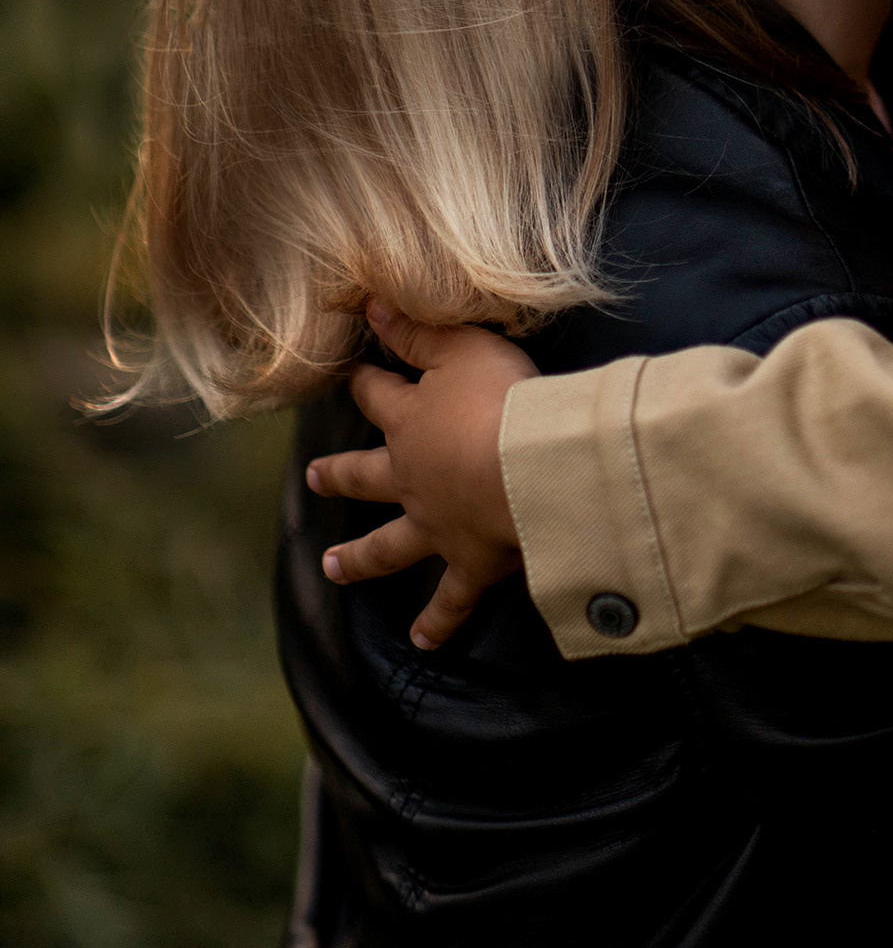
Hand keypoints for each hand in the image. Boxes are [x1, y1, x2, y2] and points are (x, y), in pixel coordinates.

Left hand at [308, 302, 539, 649]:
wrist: (525, 468)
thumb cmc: (502, 398)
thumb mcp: (463, 346)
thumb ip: (420, 329)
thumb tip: (372, 305)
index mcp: (410, 422)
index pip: (378, 396)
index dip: (365, 382)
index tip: (353, 374)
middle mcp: (411, 478)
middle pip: (365, 476)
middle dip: (339, 476)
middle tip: (312, 479)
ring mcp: (436, 526)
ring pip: (388, 546)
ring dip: (361, 559)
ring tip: (332, 569)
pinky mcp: (469, 563)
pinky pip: (450, 599)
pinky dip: (438, 621)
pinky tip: (424, 641)